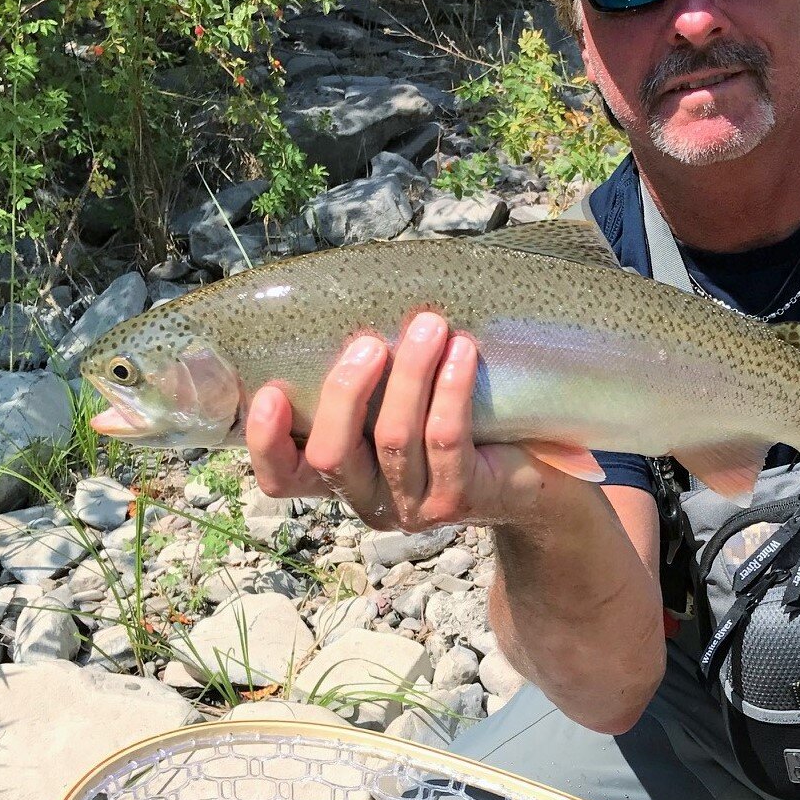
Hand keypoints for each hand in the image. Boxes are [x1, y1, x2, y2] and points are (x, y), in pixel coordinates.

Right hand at [245, 311, 578, 531]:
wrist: (532, 479)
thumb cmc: (456, 425)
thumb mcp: (401, 403)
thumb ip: (371, 376)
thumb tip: (352, 292)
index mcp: (343, 476)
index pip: (283, 479)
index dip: (267, 442)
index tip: (271, 391)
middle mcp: (369, 499)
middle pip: (332, 456)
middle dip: (345, 392)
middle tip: (368, 343)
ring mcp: (413, 507)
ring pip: (393, 440)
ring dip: (409, 376)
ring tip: (429, 325)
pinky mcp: (459, 500)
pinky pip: (446, 440)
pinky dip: (450, 390)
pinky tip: (462, 351)